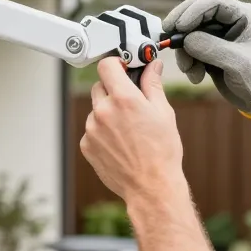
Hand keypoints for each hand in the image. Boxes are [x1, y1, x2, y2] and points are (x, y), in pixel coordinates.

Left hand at [79, 57, 184, 201]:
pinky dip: (102, 132)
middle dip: (113, 90)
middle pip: (100, 86)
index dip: (116, 64)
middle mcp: (103, 111)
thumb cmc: (161, 152)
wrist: (151, 186)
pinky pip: (91, 129)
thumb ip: (153, 84)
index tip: (123, 69)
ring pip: (96, 109)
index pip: (107, 65)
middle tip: (130, 104)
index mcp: (123, 98)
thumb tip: (152, 66)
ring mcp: (92, 129)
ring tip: (128, 131)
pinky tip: (120, 143)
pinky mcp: (87, 145)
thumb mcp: (163, 113)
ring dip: (107, 113)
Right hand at [162, 0, 250, 117]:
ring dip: (184, 52)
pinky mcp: (210, 49)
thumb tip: (186, 39)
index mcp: (244, 15)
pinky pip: (189, 49)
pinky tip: (196, 76)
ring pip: (189, 33)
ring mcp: (219, 35)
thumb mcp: (237, 63)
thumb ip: (211, 48)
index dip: (193, 11)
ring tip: (189, 70)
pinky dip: (188, 62)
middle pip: (196, 14)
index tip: (179, 26)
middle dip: (181, 28)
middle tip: (168, 38)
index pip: (213, 3)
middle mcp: (230, 21)